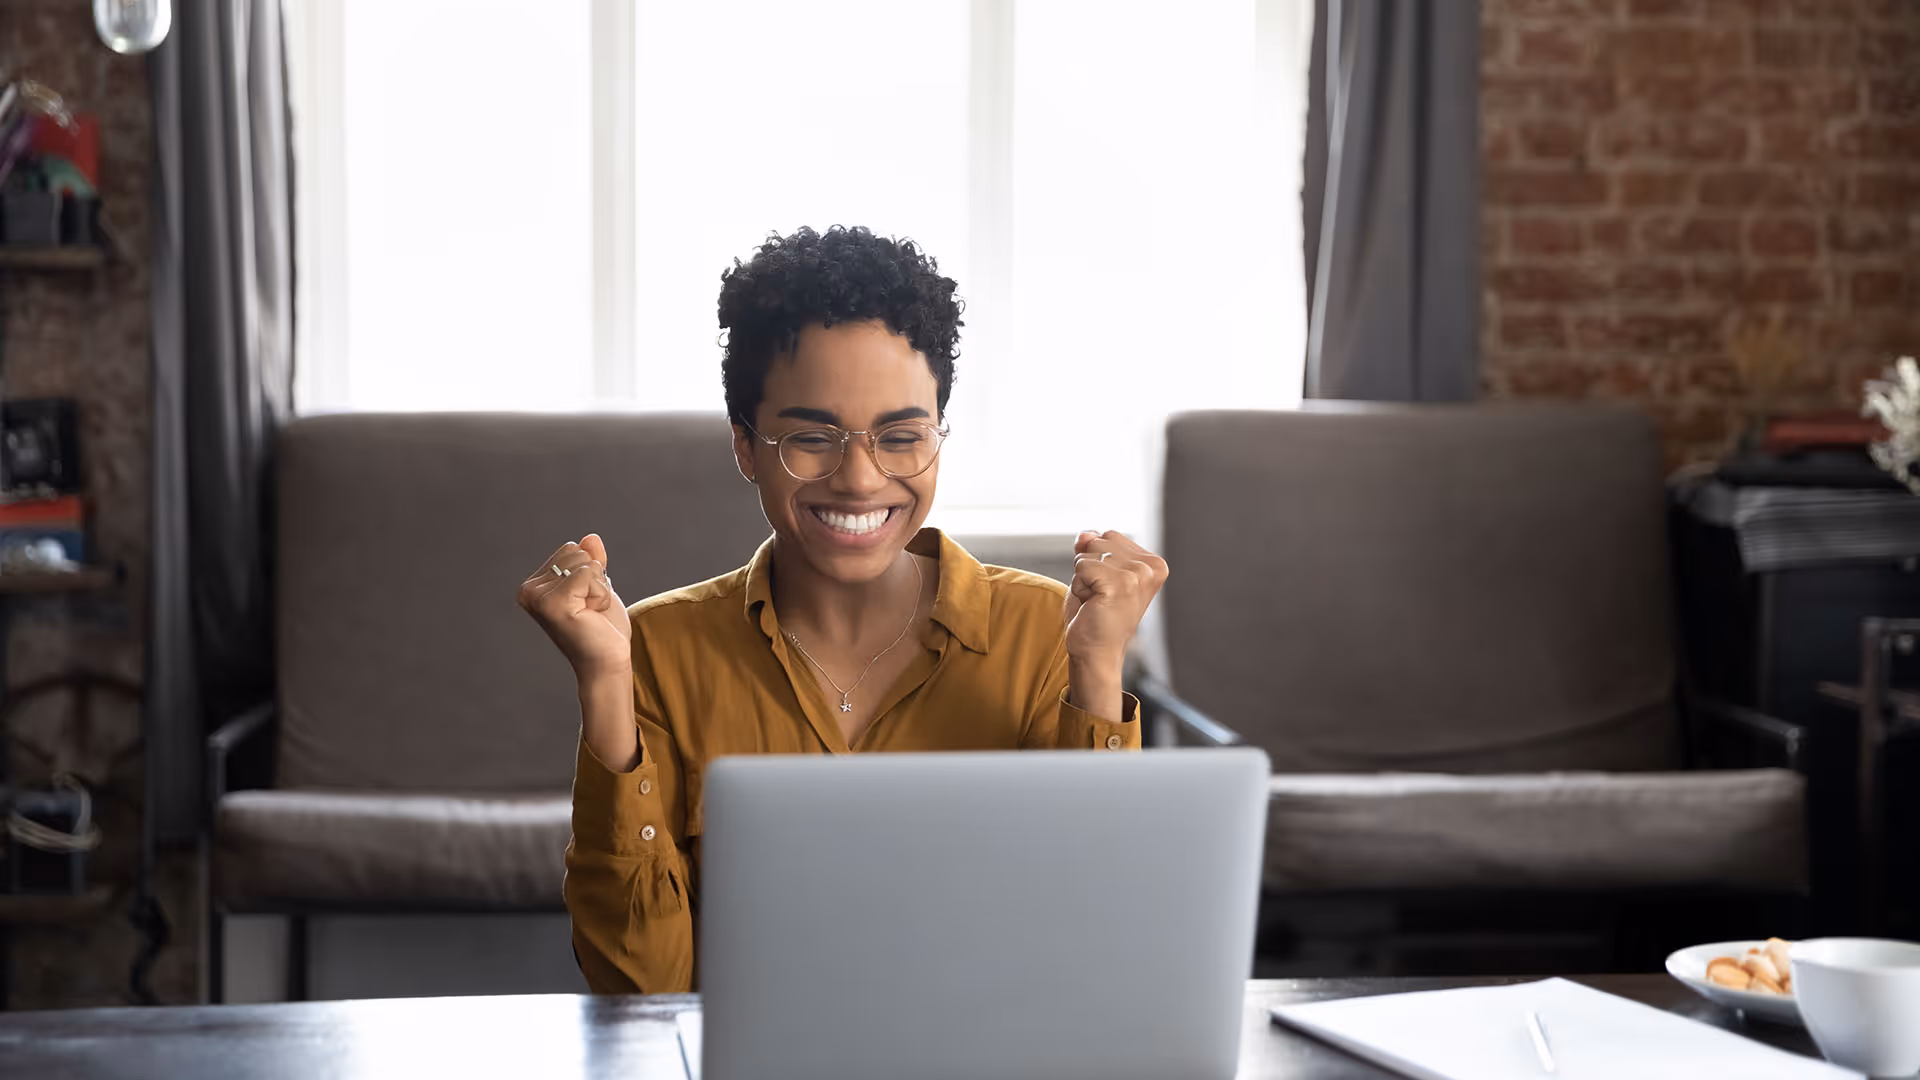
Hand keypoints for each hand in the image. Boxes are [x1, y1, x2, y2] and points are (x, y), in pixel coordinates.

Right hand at [516, 533, 631, 681]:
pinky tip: (592, 615)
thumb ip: (591, 562)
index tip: (585, 601)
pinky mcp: (553, 604)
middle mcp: (528, 590)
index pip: (571, 549)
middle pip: (575, 551)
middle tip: (589, 609)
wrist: (607, 662)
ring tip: (589, 613)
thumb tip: (590, 537)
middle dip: (594, 578)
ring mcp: (538, 598)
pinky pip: (588, 574)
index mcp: (534, 585)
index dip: (590, 573)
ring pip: (583, 562)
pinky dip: (600, 593)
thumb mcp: (597, 587)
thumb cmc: (602, 629)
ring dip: (598, 587)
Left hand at [1063, 530, 1168, 671]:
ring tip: (1097, 601)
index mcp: (1153, 563)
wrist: (1096, 652)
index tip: (1108, 589)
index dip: (1097, 561)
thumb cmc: (1096, 615)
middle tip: (1100, 597)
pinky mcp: (1120, 584)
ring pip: (1088, 553)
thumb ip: (1092, 547)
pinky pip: (1081, 566)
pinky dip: (1079, 586)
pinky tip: (1093, 605)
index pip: (1109, 535)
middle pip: (1098, 540)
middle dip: (1089, 568)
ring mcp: (1137, 575)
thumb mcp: (1094, 572)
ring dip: (1083, 578)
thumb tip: (1085, 534)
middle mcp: (1150, 567)